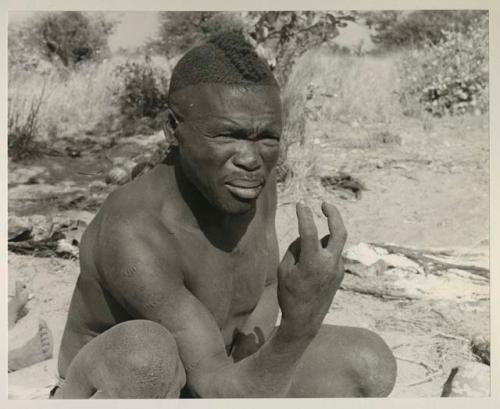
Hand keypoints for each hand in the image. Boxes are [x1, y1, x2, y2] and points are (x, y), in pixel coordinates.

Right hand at [277, 202, 345, 338]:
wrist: (304, 320)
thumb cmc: (289, 294)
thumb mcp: (284, 270)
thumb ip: (295, 249)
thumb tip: (305, 236)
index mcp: (313, 263)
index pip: (309, 231)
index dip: (304, 215)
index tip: (301, 205)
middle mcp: (330, 264)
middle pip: (339, 231)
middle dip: (333, 214)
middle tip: (324, 204)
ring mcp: (338, 269)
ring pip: (331, 244)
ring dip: (320, 240)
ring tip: (303, 260)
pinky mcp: (340, 273)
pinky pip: (331, 254)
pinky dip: (322, 252)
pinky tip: (311, 267)